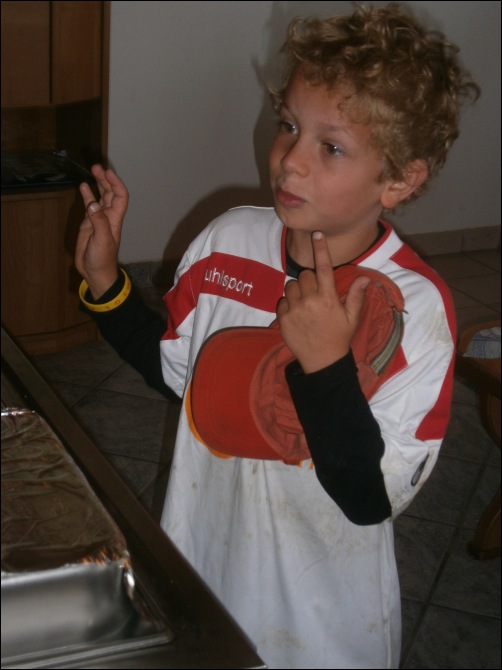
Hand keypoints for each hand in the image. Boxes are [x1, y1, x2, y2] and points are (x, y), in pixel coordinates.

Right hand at [75, 164, 128, 298]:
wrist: (95, 272)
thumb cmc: (102, 259)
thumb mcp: (102, 240)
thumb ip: (98, 221)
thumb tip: (92, 203)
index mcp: (115, 219)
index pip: (119, 197)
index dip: (115, 184)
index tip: (107, 173)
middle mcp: (108, 216)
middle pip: (110, 193)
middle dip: (105, 179)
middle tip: (96, 167)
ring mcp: (98, 219)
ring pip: (100, 197)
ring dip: (98, 184)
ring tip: (92, 171)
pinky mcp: (88, 223)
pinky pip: (89, 205)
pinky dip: (87, 195)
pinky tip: (83, 186)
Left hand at [277, 231, 369, 372]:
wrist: (322, 362)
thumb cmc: (339, 337)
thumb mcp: (352, 317)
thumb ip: (356, 296)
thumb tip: (365, 277)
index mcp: (328, 298)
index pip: (324, 267)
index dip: (321, 249)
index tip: (317, 234)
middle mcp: (310, 301)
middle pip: (304, 275)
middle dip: (310, 280)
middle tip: (316, 294)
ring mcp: (294, 310)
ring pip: (290, 286)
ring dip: (297, 290)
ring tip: (305, 304)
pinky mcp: (282, 319)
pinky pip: (281, 301)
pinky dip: (287, 304)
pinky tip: (297, 315)